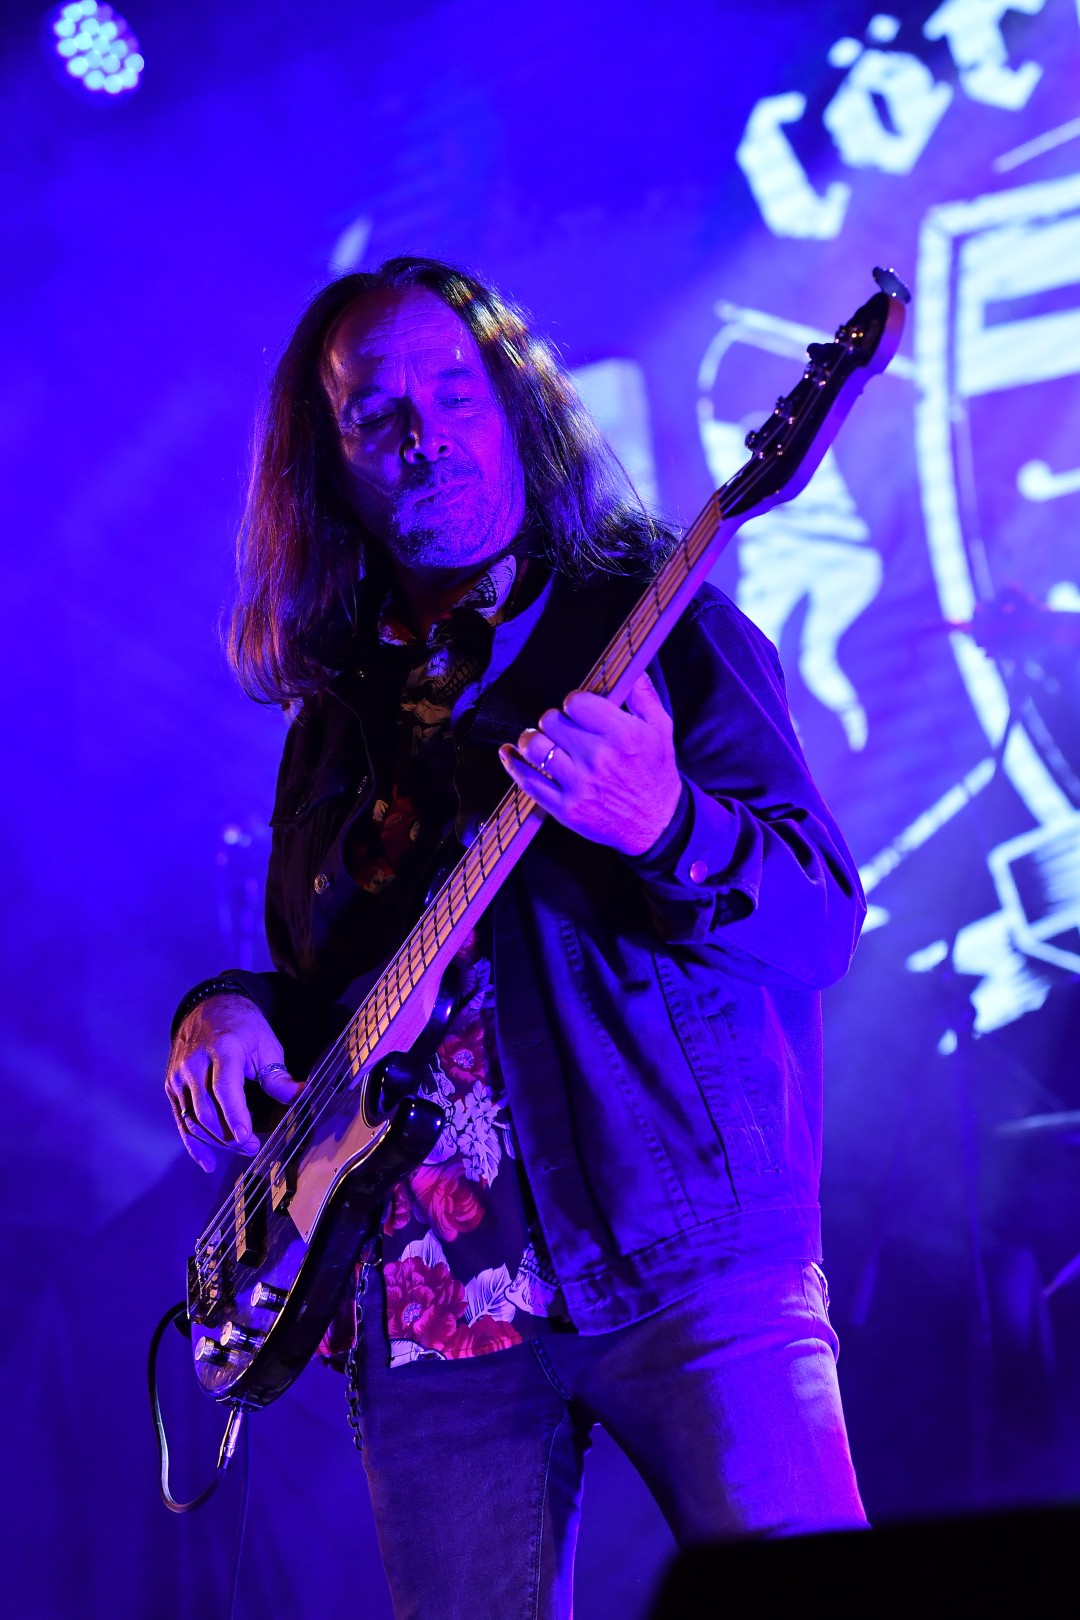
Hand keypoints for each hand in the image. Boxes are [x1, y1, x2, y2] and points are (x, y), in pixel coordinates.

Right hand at [165, 995, 302, 1171]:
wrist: (209, 1008)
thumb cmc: (243, 1028)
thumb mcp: (267, 1045)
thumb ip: (278, 1076)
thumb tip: (302, 1095)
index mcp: (222, 1049)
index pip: (224, 1088)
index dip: (235, 1115)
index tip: (246, 1137)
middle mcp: (194, 1063)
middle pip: (207, 1110)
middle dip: (229, 1135)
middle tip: (253, 1147)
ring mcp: (179, 1076)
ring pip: (193, 1119)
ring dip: (216, 1141)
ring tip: (240, 1148)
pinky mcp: (171, 1086)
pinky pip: (181, 1119)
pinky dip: (193, 1143)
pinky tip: (207, 1162)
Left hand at [499, 671, 682, 855]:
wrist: (656, 826)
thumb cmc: (657, 774)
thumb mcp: (661, 731)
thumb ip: (643, 696)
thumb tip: (631, 669)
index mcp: (622, 735)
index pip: (576, 702)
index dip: (574, 702)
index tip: (578, 710)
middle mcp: (598, 759)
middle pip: (551, 721)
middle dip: (553, 720)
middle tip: (561, 728)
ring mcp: (578, 785)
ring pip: (534, 747)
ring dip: (531, 739)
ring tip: (537, 739)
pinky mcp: (564, 808)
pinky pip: (527, 781)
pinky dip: (513, 763)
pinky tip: (509, 753)